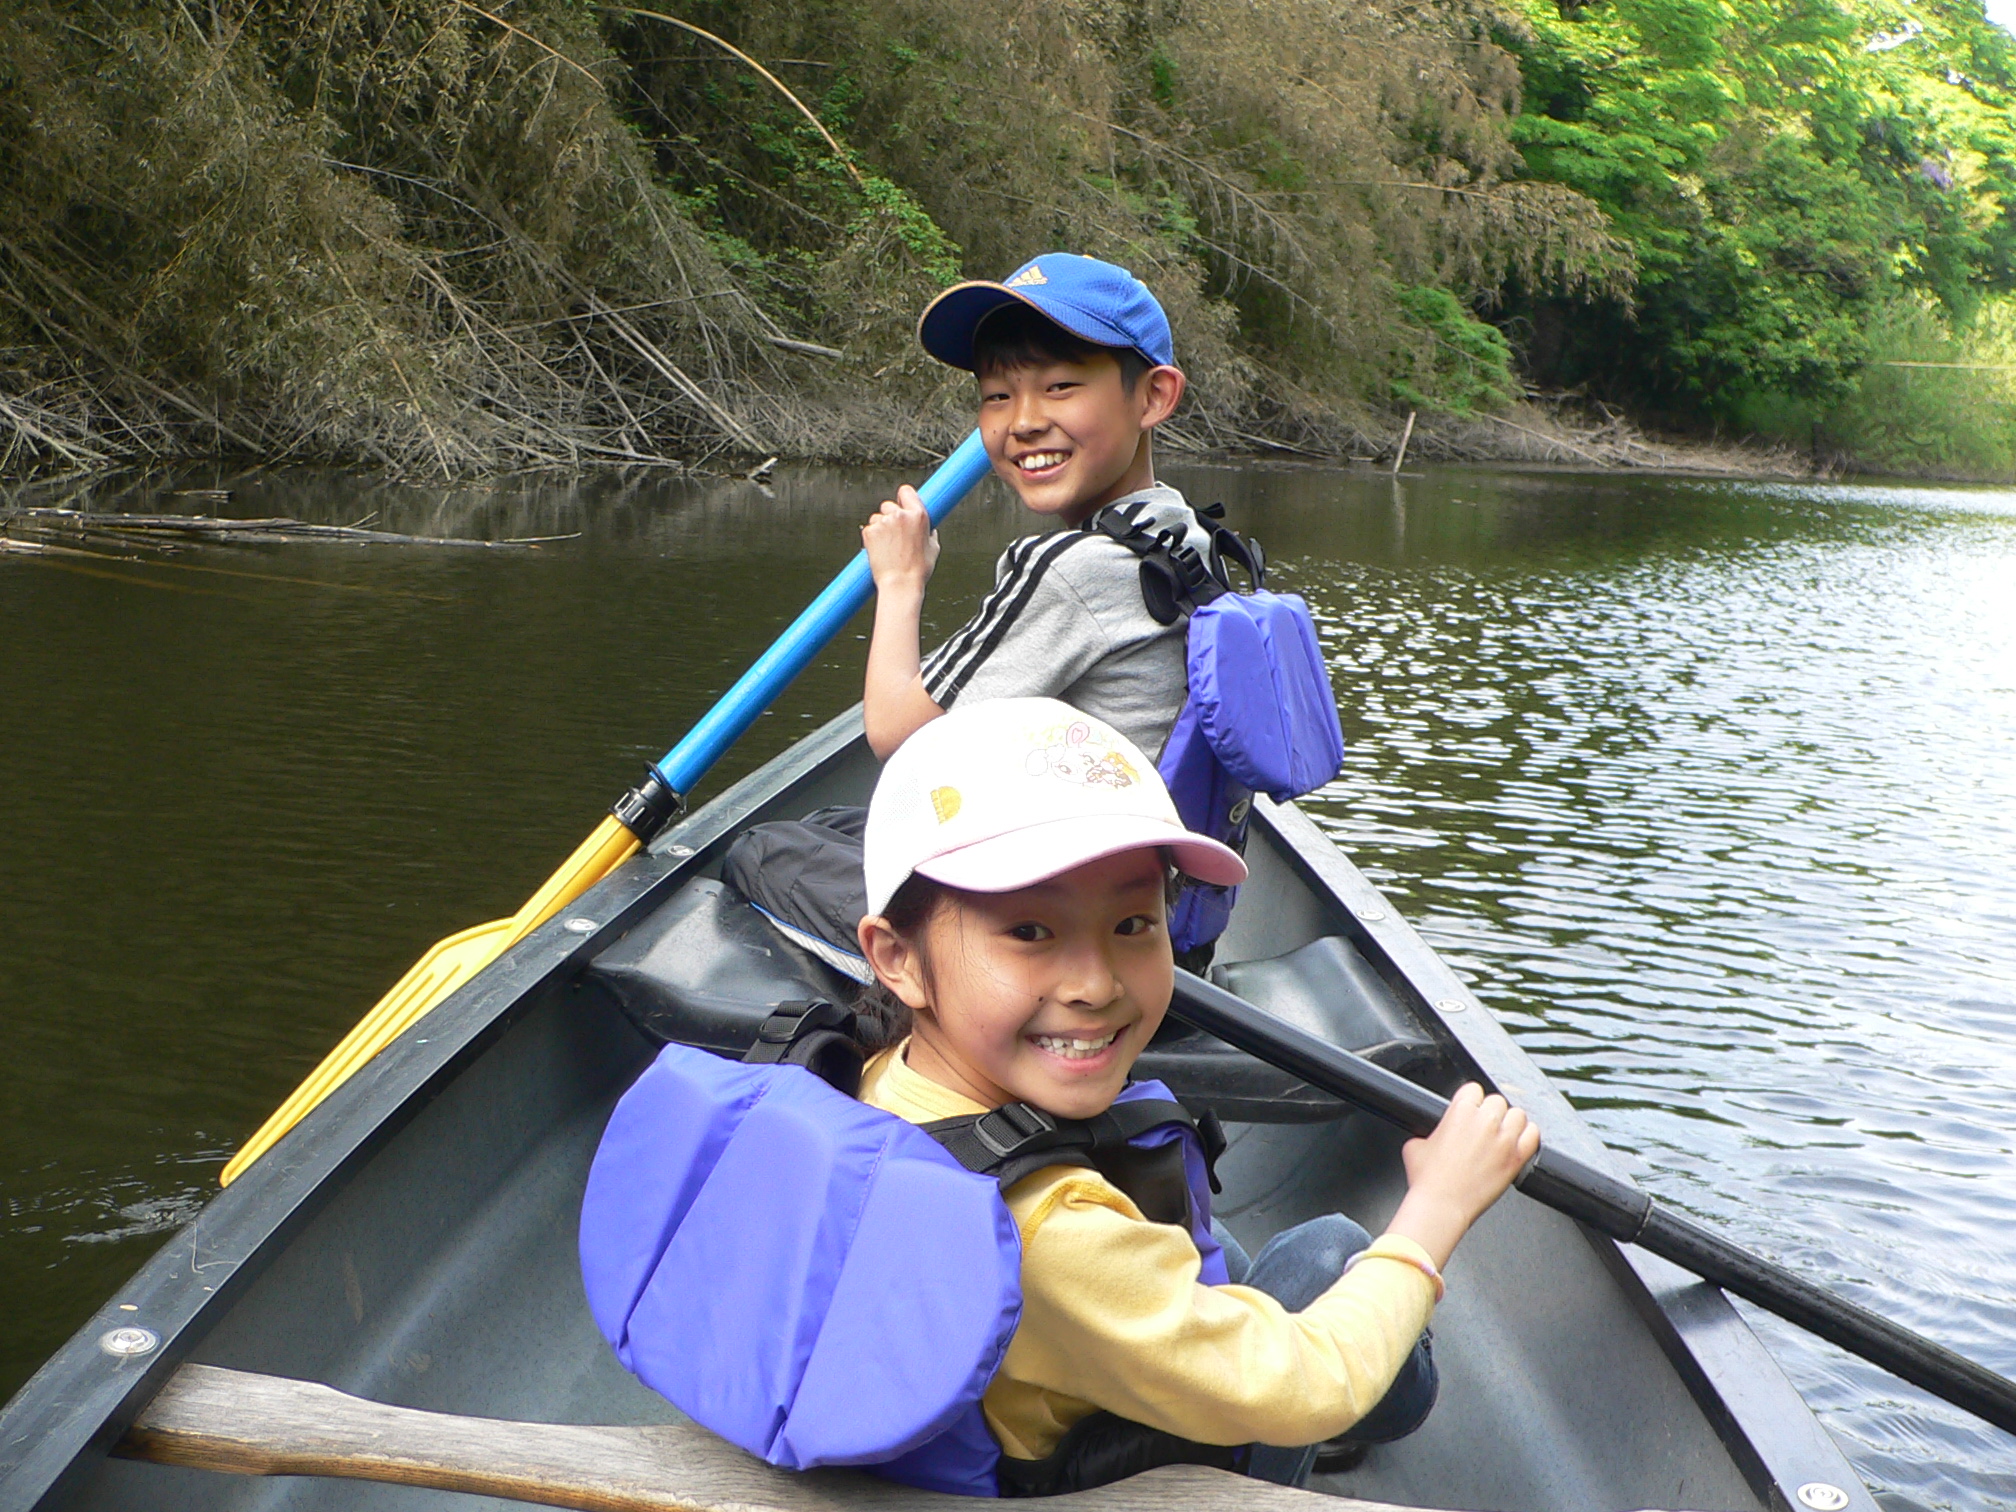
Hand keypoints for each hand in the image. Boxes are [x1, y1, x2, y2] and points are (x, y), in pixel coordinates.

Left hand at [862, 485, 938, 597]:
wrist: (900, 584)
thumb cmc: (918, 570)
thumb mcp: (933, 548)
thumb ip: (929, 532)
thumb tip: (928, 529)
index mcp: (918, 515)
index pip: (906, 491)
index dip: (903, 497)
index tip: (901, 503)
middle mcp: (900, 515)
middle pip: (888, 505)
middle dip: (890, 516)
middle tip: (894, 534)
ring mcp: (883, 523)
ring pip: (877, 517)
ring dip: (880, 527)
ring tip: (888, 547)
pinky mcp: (869, 532)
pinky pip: (869, 529)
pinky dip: (872, 537)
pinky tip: (880, 550)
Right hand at [1386, 1083, 1539, 1268]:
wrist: (1441, 1206)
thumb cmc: (1428, 1180)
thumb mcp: (1415, 1145)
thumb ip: (1428, 1132)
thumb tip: (1434, 1135)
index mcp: (1460, 1111)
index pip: (1474, 1089)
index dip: (1470, 1101)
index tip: (1469, 1111)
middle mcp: (1485, 1121)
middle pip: (1497, 1101)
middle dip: (1490, 1113)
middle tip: (1483, 1128)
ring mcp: (1503, 1139)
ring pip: (1518, 1114)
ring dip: (1509, 1122)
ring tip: (1501, 1135)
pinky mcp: (1516, 1158)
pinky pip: (1533, 1134)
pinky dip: (1528, 1136)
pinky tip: (1517, 1143)